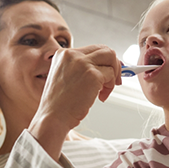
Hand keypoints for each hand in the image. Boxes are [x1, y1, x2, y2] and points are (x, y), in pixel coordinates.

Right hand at [29, 45, 120, 159]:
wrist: (53, 118)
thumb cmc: (59, 105)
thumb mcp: (65, 78)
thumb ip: (81, 69)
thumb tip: (105, 67)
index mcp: (63, 54)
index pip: (92, 49)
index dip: (104, 61)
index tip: (109, 73)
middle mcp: (72, 54)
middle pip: (104, 50)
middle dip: (114, 65)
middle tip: (115, 81)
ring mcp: (82, 63)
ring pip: (111, 59)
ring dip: (113, 77)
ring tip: (104, 92)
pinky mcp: (92, 74)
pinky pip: (111, 75)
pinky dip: (110, 87)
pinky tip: (100, 98)